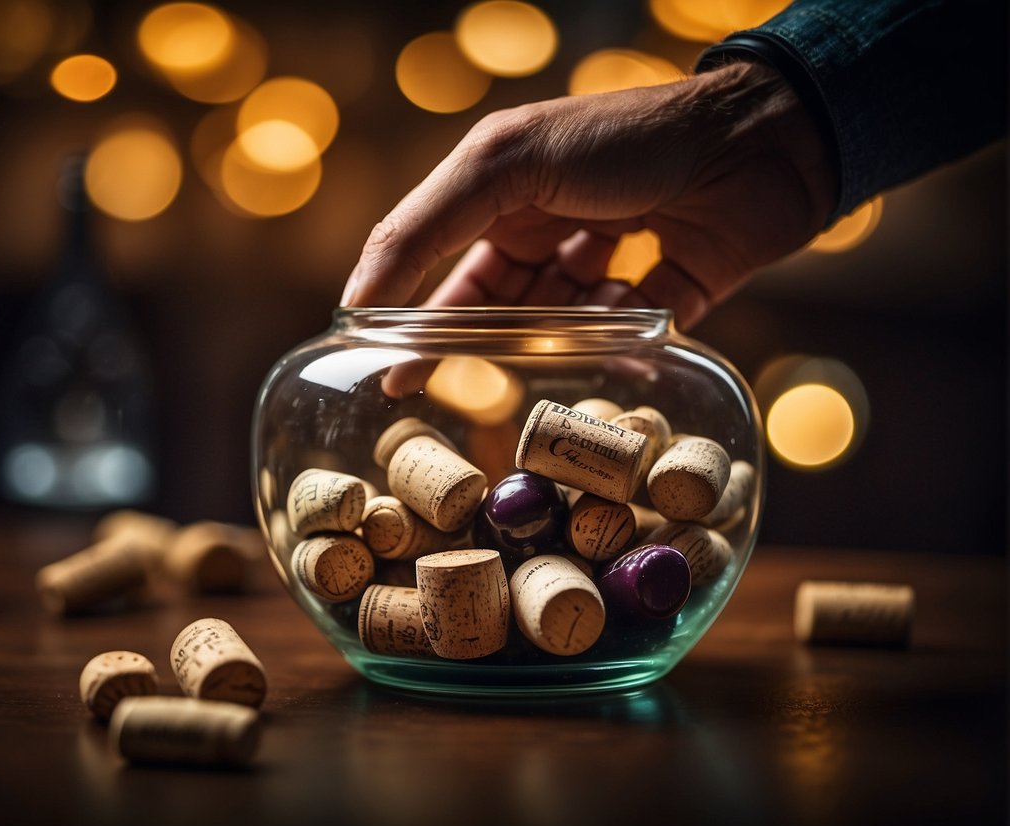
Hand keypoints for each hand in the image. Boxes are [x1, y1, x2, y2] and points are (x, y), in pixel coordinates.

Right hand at [341, 60, 837, 329]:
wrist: (762, 137)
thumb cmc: (626, 137)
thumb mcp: (507, 160)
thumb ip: (428, 224)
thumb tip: (362, 293)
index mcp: (506, 192)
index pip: (437, 262)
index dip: (407, 315)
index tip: (383, 370)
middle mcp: (552, 228)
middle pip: (497, 305)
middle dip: (480, 342)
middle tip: (449, 390)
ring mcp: (609, 262)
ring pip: (560, 326)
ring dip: (560, 334)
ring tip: (571, 327)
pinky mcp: (666, 294)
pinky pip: (629, 340)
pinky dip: (623, 343)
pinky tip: (627, 327)